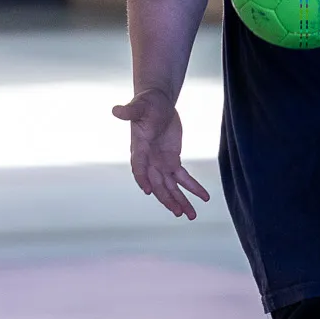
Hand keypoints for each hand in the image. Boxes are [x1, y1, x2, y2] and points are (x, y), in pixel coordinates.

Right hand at [111, 88, 211, 218]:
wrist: (158, 102)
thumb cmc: (146, 103)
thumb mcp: (139, 106)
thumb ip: (129, 111)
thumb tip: (115, 110)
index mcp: (139, 148)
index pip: (139, 166)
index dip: (142, 178)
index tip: (147, 190)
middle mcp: (149, 161)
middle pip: (157, 184)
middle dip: (167, 199)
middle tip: (178, 212)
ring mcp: (161, 163)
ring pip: (170, 187)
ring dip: (181, 201)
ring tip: (191, 215)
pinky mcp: (173, 161)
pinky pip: (183, 178)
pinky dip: (193, 188)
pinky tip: (204, 197)